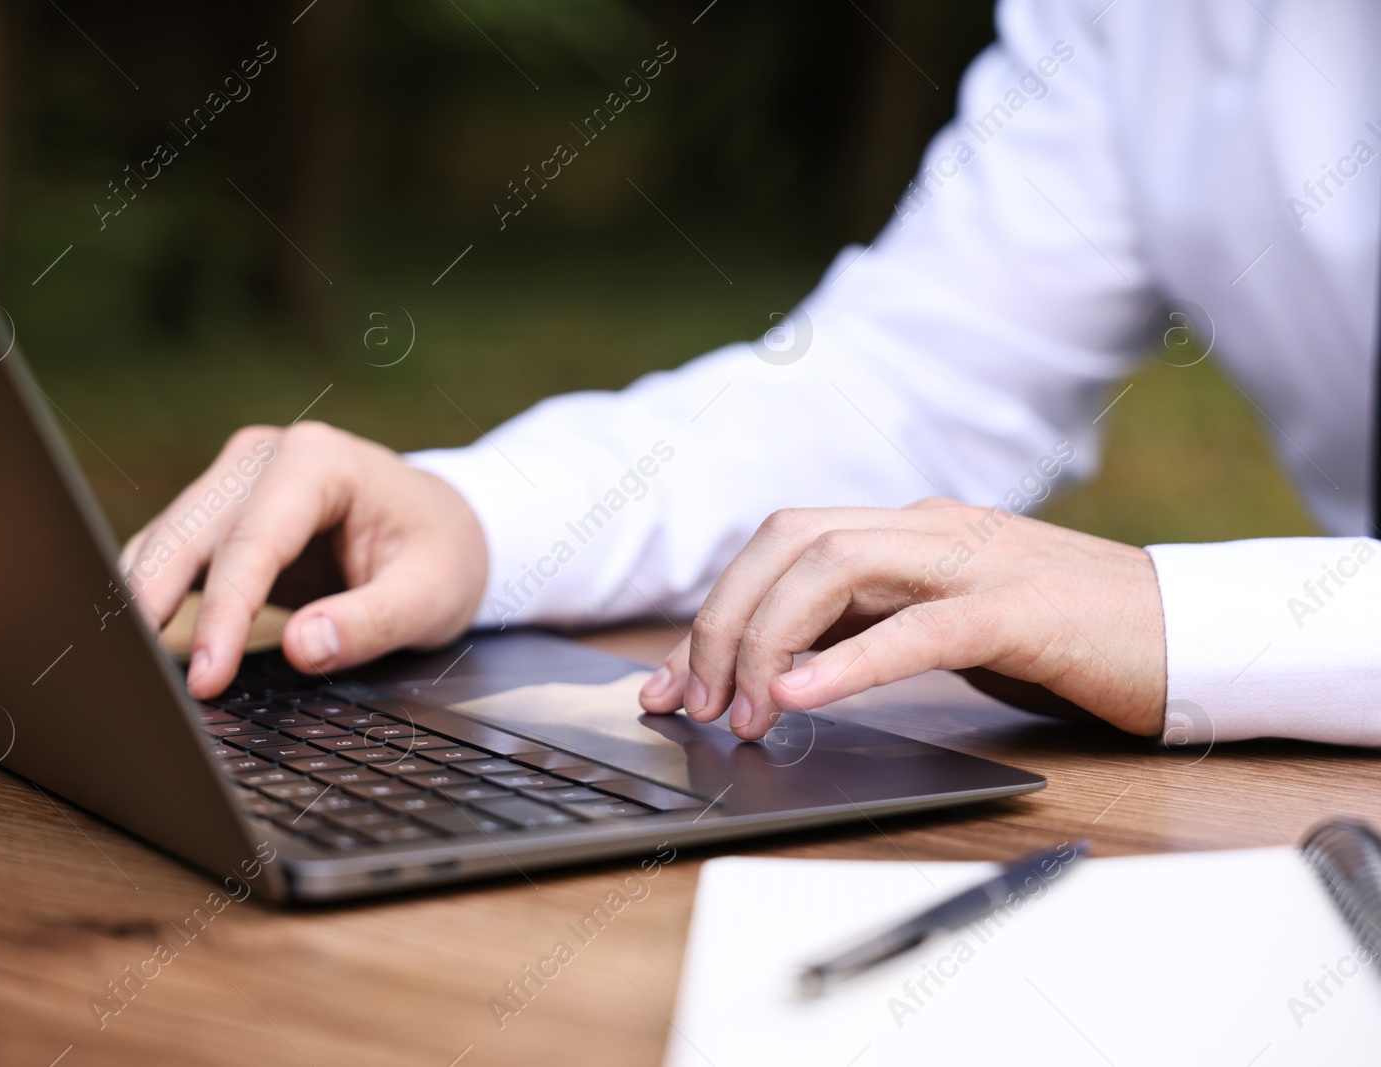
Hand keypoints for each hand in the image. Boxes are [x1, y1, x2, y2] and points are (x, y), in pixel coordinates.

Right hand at [119, 422, 487, 698]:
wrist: (444, 527)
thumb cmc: (441, 555)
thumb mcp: (430, 597)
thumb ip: (371, 623)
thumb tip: (305, 649)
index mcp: (318, 461)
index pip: (254, 542)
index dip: (224, 613)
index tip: (206, 677)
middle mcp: (264, 457)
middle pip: (189, 533)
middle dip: (152, 605)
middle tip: (132, 680)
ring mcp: (234, 478)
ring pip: (164, 540)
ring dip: (136, 601)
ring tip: (115, 666)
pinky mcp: (219, 510)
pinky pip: (169, 552)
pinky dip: (146, 596)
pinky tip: (130, 645)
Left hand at [636, 498, 1165, 739]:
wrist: (1188, 635)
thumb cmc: (1062, 639)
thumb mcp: (942, 628)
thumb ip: (864, 632)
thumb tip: (773, 674)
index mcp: (907, 532)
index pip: (781, 545)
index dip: (714, 609)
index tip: (671, 683)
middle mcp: (928, 530)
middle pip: (787, 541)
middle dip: (720, 620)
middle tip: (692, 703)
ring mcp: (974, 562)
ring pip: (834, 565)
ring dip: (766, 640)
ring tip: (741, 712)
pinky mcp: (1020, 613)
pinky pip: (918, 629)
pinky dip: (847, 663)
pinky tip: (799, 699)